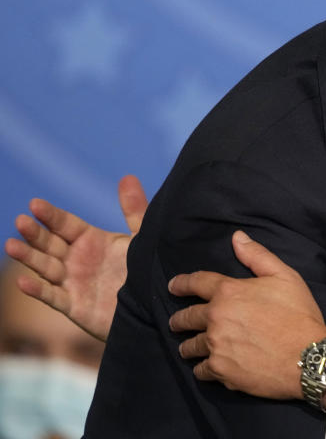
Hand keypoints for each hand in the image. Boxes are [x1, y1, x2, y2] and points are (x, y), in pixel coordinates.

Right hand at [4, 175, 146, 340]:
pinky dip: (38, 290)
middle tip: (21, 221)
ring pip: (46, 267)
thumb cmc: (145, 270)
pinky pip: (53, 297)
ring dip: (29, 257)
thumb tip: (128, 177)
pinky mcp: (75, 306)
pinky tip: (23, 281)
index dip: (51, 215)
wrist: (154, 306)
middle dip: (35, 233)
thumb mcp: (141, 238)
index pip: (65, 224)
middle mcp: (77, 260)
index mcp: (91, 240)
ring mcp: (73, 283)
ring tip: (12, 245)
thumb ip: (134, 210)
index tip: (35, 203)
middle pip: (50, 243)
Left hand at [168, 230, 325, 399]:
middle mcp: (216, 318)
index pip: (196, 282)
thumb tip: (237, 237)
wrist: (307, 355)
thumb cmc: (298, 314)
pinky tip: (207, 368)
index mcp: (229, 292)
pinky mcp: (220, 371)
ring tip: (189, 348)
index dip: (182, 283)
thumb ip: (257, 255)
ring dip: (189, 346)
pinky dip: (203, 368)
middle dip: (179, 319)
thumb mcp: (284, 276)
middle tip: (176, 323)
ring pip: (190, 347)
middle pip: (186, 317)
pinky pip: (201, 370)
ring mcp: (216, 346)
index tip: (173, 286)